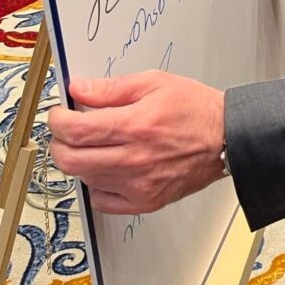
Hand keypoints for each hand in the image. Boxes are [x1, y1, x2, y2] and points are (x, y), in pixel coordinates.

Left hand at [48, 71, 223, 213]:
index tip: (58, 114)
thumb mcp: (155, 82)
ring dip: (79, 160)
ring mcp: (138, 184)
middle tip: (67, 130)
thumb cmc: (195, 108)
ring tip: (93, 144)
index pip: (76, 130)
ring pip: (84, 178)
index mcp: (136, 125)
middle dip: (59, 142)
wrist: (227, 137)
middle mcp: (134, 159)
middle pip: (71, 159)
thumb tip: (80, 89)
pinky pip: (102, 200)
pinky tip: (108, 166)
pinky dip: (96, 183)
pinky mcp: (145, 202)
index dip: (57, 121)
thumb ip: (112, 88)